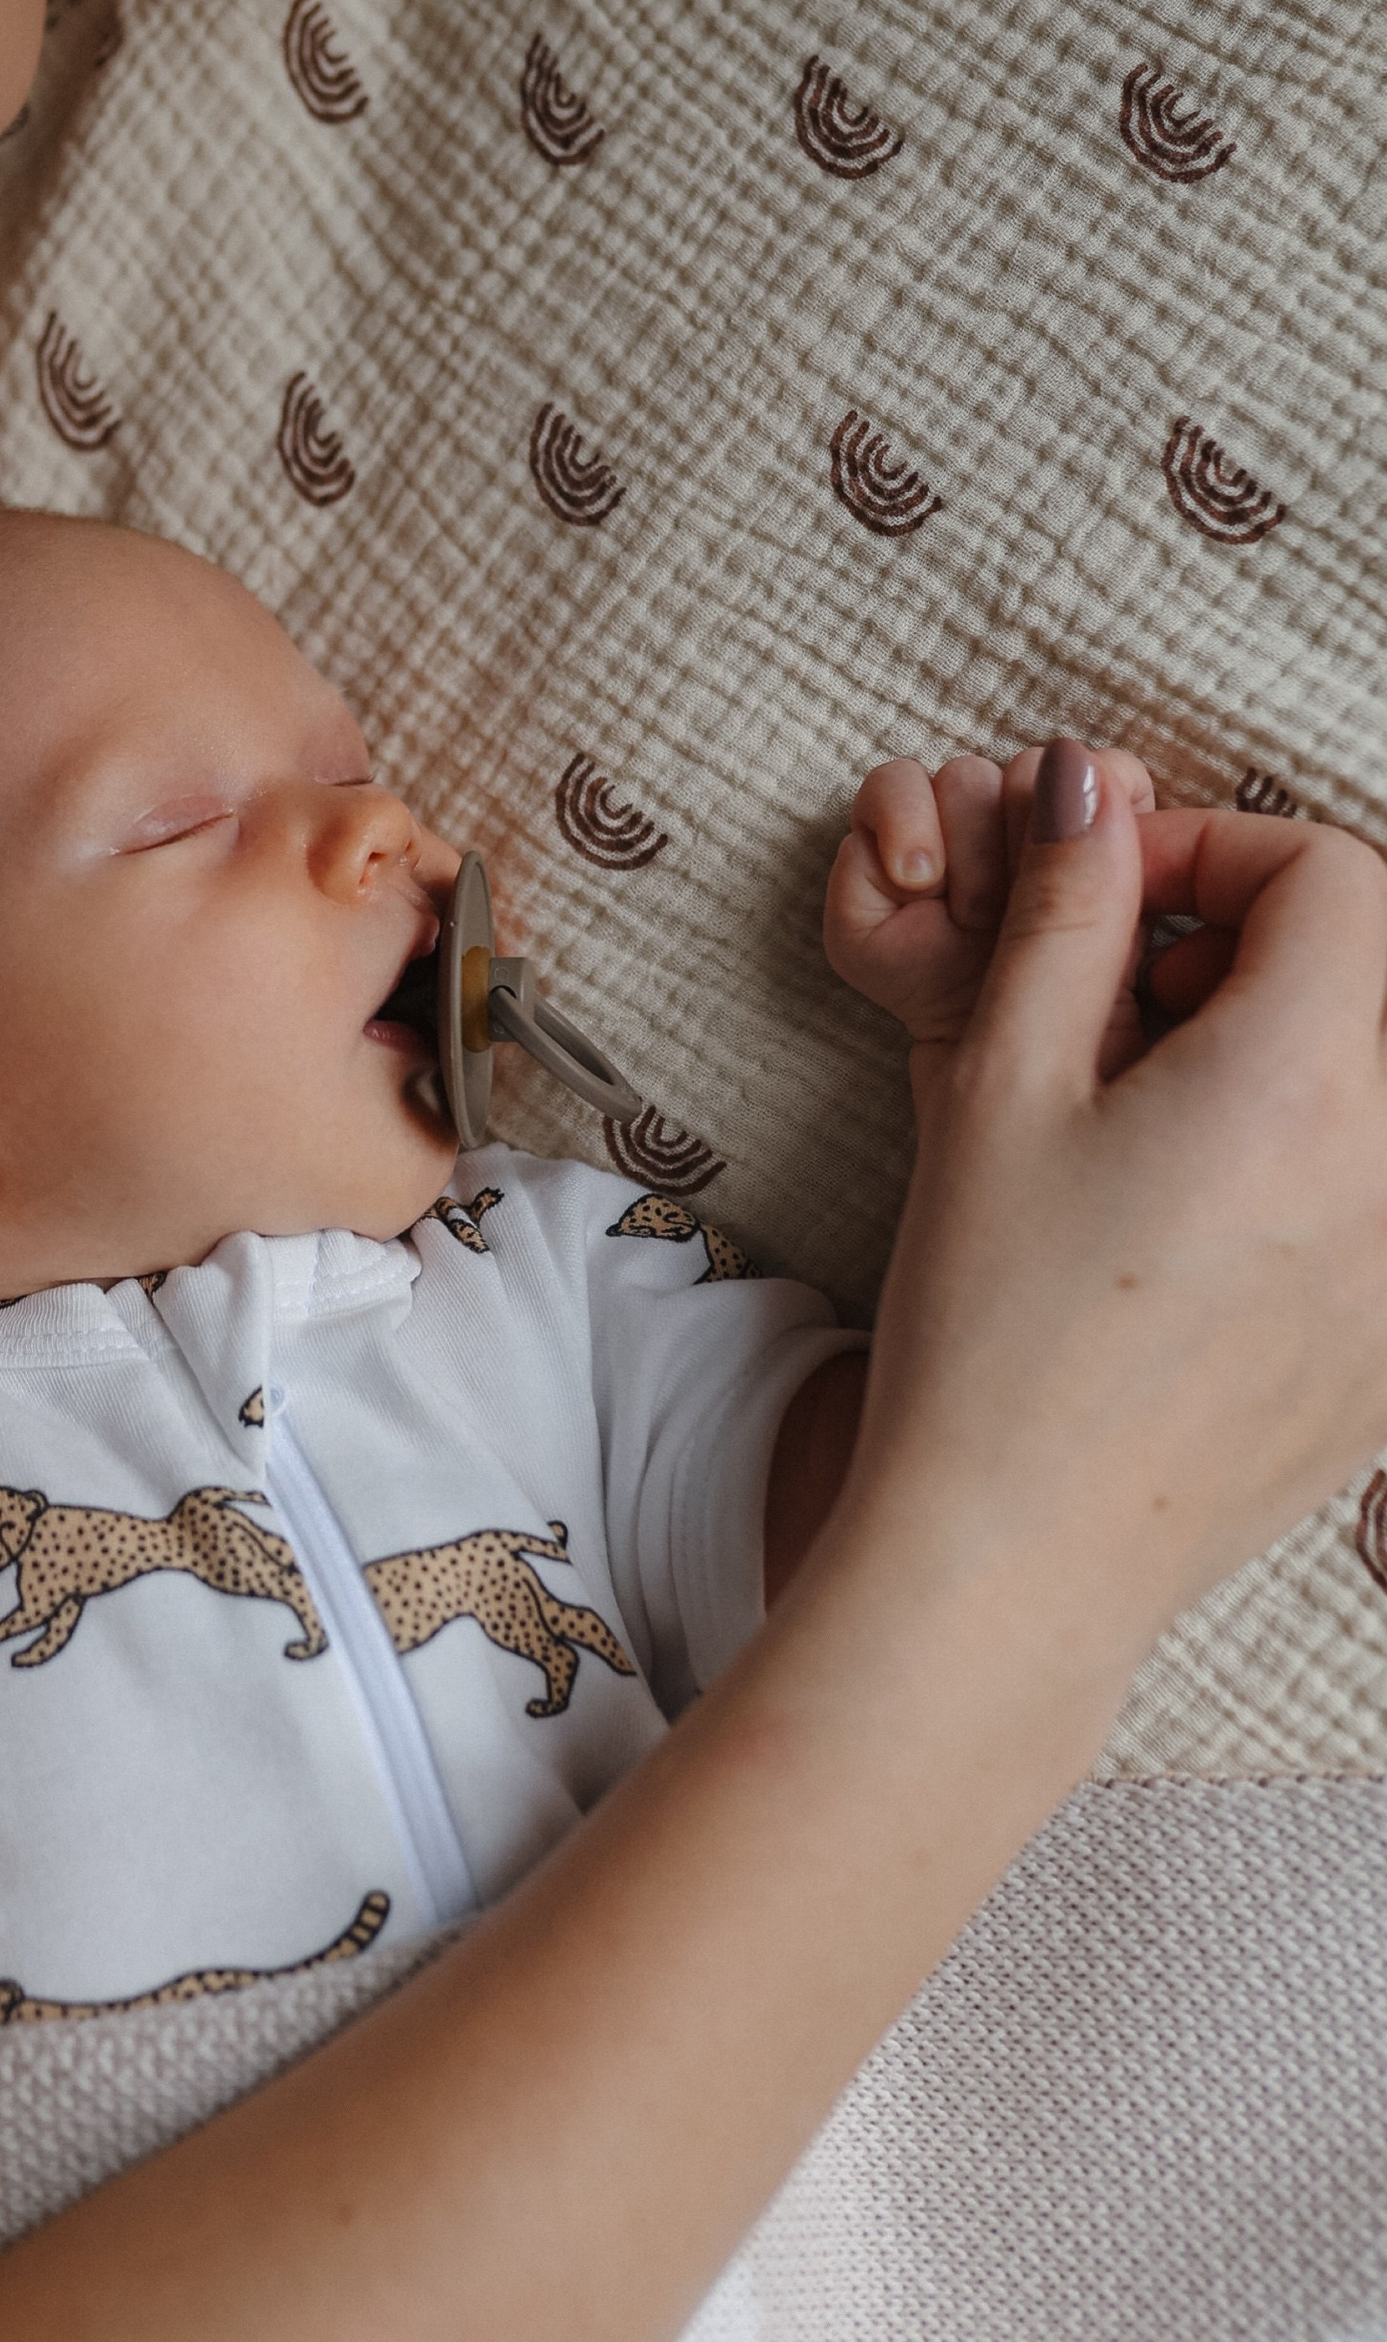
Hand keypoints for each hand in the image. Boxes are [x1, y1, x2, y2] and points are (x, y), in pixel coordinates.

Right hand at [847, 744, 1386, 1650]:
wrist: (1017, 1556)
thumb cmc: (993, 1331)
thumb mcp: (1000, 1087)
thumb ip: (1067, 913)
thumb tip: (1088, 785)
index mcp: (1307, 1084)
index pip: (1335, 875)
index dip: (1217, 854)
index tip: (1119, 903)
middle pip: (1374, 975)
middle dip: (1255, 949)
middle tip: (1124, 1009)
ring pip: (1377, 1084)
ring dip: (1289, 1052)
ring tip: (1157, 1118)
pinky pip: (1378, 1199)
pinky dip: (1313, 1162)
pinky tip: (1196, 1226)